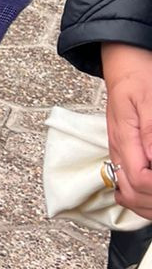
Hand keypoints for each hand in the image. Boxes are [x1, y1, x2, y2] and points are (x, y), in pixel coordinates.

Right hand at [100, 42, 151, 220]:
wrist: (124, 64)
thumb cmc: (138, 77)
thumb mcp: (150, 100)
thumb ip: (151, 131)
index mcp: (125, 138)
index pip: (139, 179)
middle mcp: (119, 149)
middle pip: (132, 193)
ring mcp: (119, 152)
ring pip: (127, 193)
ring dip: (147, 204)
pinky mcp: (123, 151)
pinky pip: (125, 185)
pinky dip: (140, 198)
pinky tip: (151, 197)